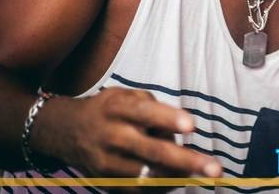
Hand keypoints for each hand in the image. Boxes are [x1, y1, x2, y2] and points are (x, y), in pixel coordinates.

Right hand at [36, 87, 222, 178]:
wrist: (64, 130)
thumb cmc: (108, 109)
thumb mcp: (127, 95)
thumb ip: (154, 108)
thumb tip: (177, 133)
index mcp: (117, 108)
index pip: (145, 113)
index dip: (168, 119)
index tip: (192, 126)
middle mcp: (111, 135)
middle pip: (152, 151)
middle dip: (186, 161)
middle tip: (214, 169)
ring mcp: (107, 162)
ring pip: (148, 175)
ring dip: (179, 175)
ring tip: (204, 171)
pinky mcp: (105, 180)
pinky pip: (138, 190)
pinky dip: (162, 186)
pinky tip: (180, 179)